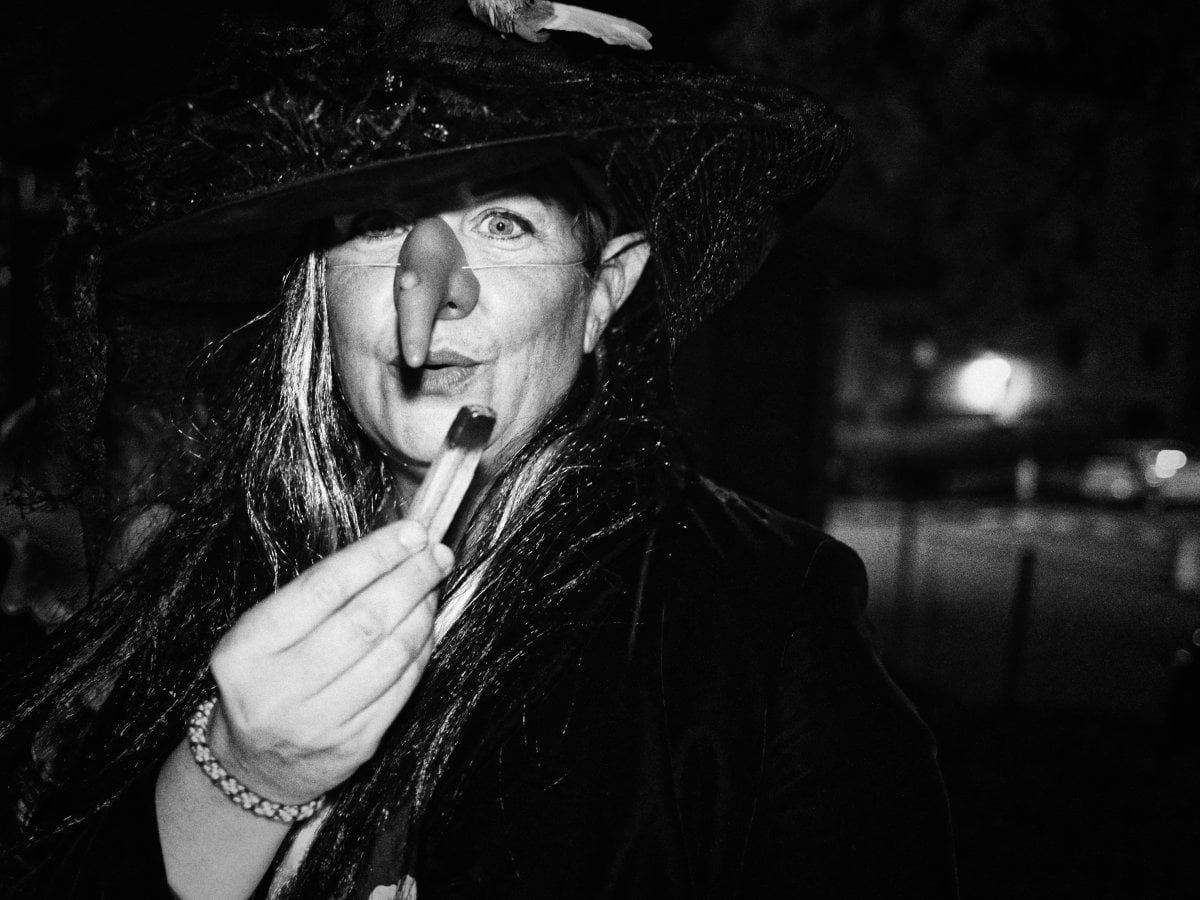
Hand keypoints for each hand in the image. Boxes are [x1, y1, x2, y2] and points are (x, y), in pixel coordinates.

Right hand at [207, 520, 450, 804]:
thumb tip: (393, 547)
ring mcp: (320, 722)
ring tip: (433, 585)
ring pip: (391, 654)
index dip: (375, 555)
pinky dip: (421, 650)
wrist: (253, 764)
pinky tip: (427, 626)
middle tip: (437, 554)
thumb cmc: (265, 677)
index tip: (411, 532)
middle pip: (365, 620)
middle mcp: (282, 688)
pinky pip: (402, 687)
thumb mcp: (265, 632)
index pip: (325, 588)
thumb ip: (320, 594)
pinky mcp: (355, 745)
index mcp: (249, 649)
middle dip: (410, 579)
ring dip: (422, 612)